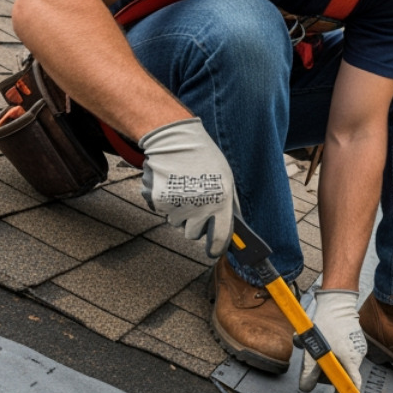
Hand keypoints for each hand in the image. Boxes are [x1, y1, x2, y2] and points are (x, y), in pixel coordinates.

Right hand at [138, 118, 238, 257]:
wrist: (175, 140)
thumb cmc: (205, 159)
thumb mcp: (226, 179)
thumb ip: (228, 205)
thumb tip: (234, 229)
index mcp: (220, 202)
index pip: (219, 238)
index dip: (216, 248)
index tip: (214, 251)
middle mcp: (199, 207)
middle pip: (193, 234)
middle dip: (195, 224)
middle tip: (196, 205)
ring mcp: (177, 205)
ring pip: (177, 223)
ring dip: (179, 212)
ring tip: (183, 189)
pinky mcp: (159, 201)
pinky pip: (162, 211)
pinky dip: (165, 202)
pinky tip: (170, 184)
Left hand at [297, 288, 366, 392]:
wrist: (337, 301)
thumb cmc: (326, 324)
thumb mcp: (314, 349)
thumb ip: (310, 370)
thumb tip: (305, 389)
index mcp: (351, 360)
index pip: (350, 388)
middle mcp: (357, 356)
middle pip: (341, 378)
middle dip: (325, 378)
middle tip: (312, 377)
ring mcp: (356, 349)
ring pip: (338, 366)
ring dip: (323, 364)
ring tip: (310, 348)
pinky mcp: (352, 342)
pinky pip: (339, 356)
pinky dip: (328, 355)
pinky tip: (318, 341)